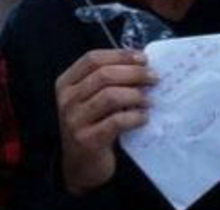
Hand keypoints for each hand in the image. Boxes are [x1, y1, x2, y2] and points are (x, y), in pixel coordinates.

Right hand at [55, 49, 154, 194]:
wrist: (80, 165)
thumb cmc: (91, 125)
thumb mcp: (90, 99)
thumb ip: (107, 81)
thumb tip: (141, 64)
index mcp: (66, 83)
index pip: (92, 59)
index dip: (120, 55)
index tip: (143, 58)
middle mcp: (67, 99)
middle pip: (104, 75)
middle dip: (134, 73)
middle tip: (154, 78)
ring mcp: (75, 120)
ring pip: (110, 96)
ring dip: (136, 95)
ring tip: (149, 100)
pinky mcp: (88, 140)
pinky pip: (116, 122)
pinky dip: (134, 117)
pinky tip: (143, 118)